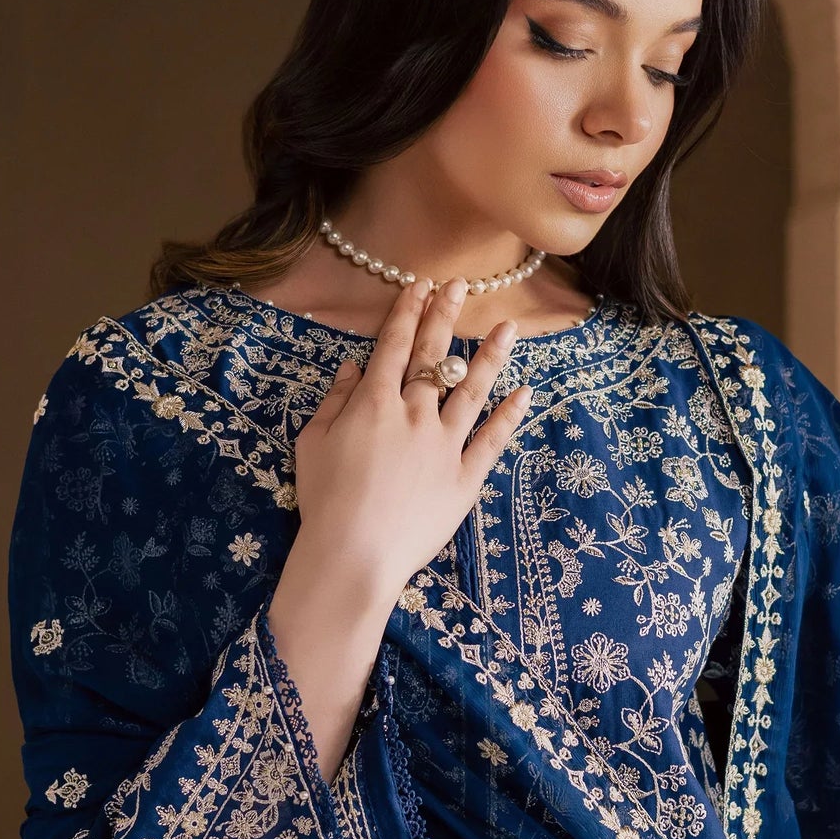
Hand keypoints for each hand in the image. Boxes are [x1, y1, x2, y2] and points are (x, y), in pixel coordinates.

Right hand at [290, 274, 530, 598]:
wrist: (354, 553)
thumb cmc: (324, 500)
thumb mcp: (313, 444)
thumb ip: (335, 402)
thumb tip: (352, 368)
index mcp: (374, 402)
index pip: (394, 345)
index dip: (408, 312)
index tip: (422, 285)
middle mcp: (415, 414)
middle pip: (434, 357)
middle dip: (445, 316)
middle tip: (460, 285)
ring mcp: (446, 444)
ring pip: (473, 390)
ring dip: (491, 355)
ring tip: (508, 327)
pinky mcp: (466, 476)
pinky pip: (493, 439)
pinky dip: (510, 415)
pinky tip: (526, 391)